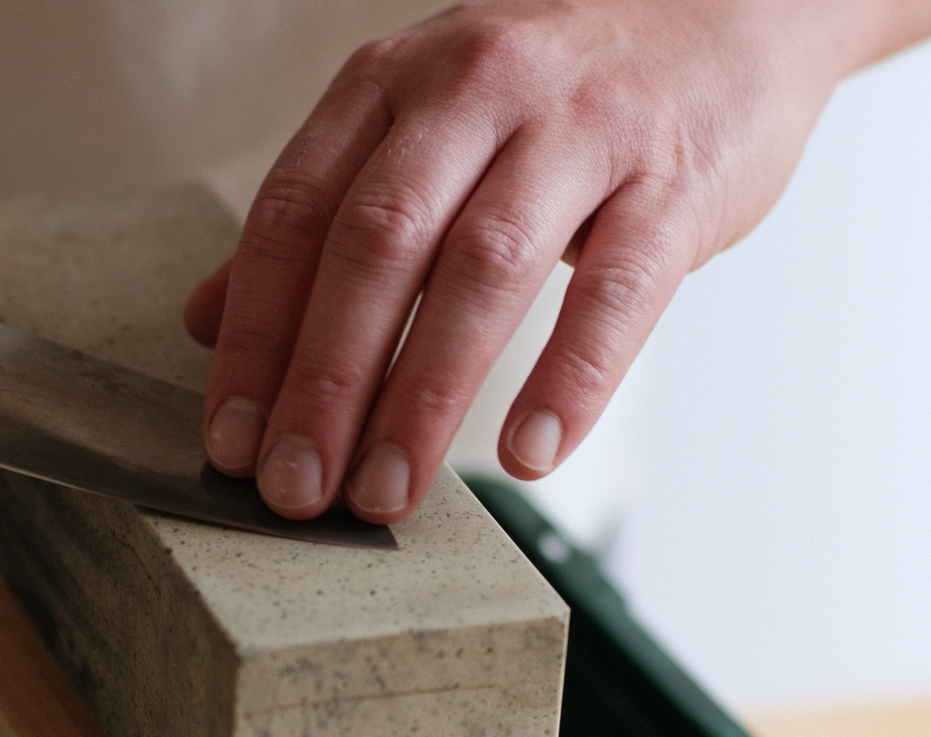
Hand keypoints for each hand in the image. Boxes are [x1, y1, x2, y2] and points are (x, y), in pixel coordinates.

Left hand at [186, 0, 930, 523]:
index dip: (255, 336)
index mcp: (391, 83)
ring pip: (484, 267)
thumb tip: (206, 319)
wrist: (724, 12)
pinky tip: (527, 453)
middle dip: (324, 380)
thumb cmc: (548, 98)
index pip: (295, 215)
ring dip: (424, 395)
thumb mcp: (416, 128)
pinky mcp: (674, 178)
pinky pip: (618, 288)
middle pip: (376, 244)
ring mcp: (579, 127)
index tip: (231, 440)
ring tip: (385, 493)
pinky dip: (570, 376)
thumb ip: (318, 219)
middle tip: (294, 487)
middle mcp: (474, 89)